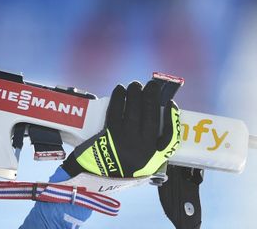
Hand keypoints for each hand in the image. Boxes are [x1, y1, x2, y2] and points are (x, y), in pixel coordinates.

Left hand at [62, 80, 179, 177]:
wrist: (93, 179)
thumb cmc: (118, 171)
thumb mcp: (141, 168)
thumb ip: (150, 151)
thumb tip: (155, 122)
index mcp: (153, 158)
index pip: (170, 136)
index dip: (172, 118)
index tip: (172, 104)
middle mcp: (142, 149)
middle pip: (151, 116)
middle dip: (152, 97)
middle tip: (152, 85)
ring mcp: (126, 141)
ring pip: (134, 111)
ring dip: (136, 94)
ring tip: (136, 84)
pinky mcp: (109, 134)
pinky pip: (116, 112)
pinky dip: (119, 98)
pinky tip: (120, 89)